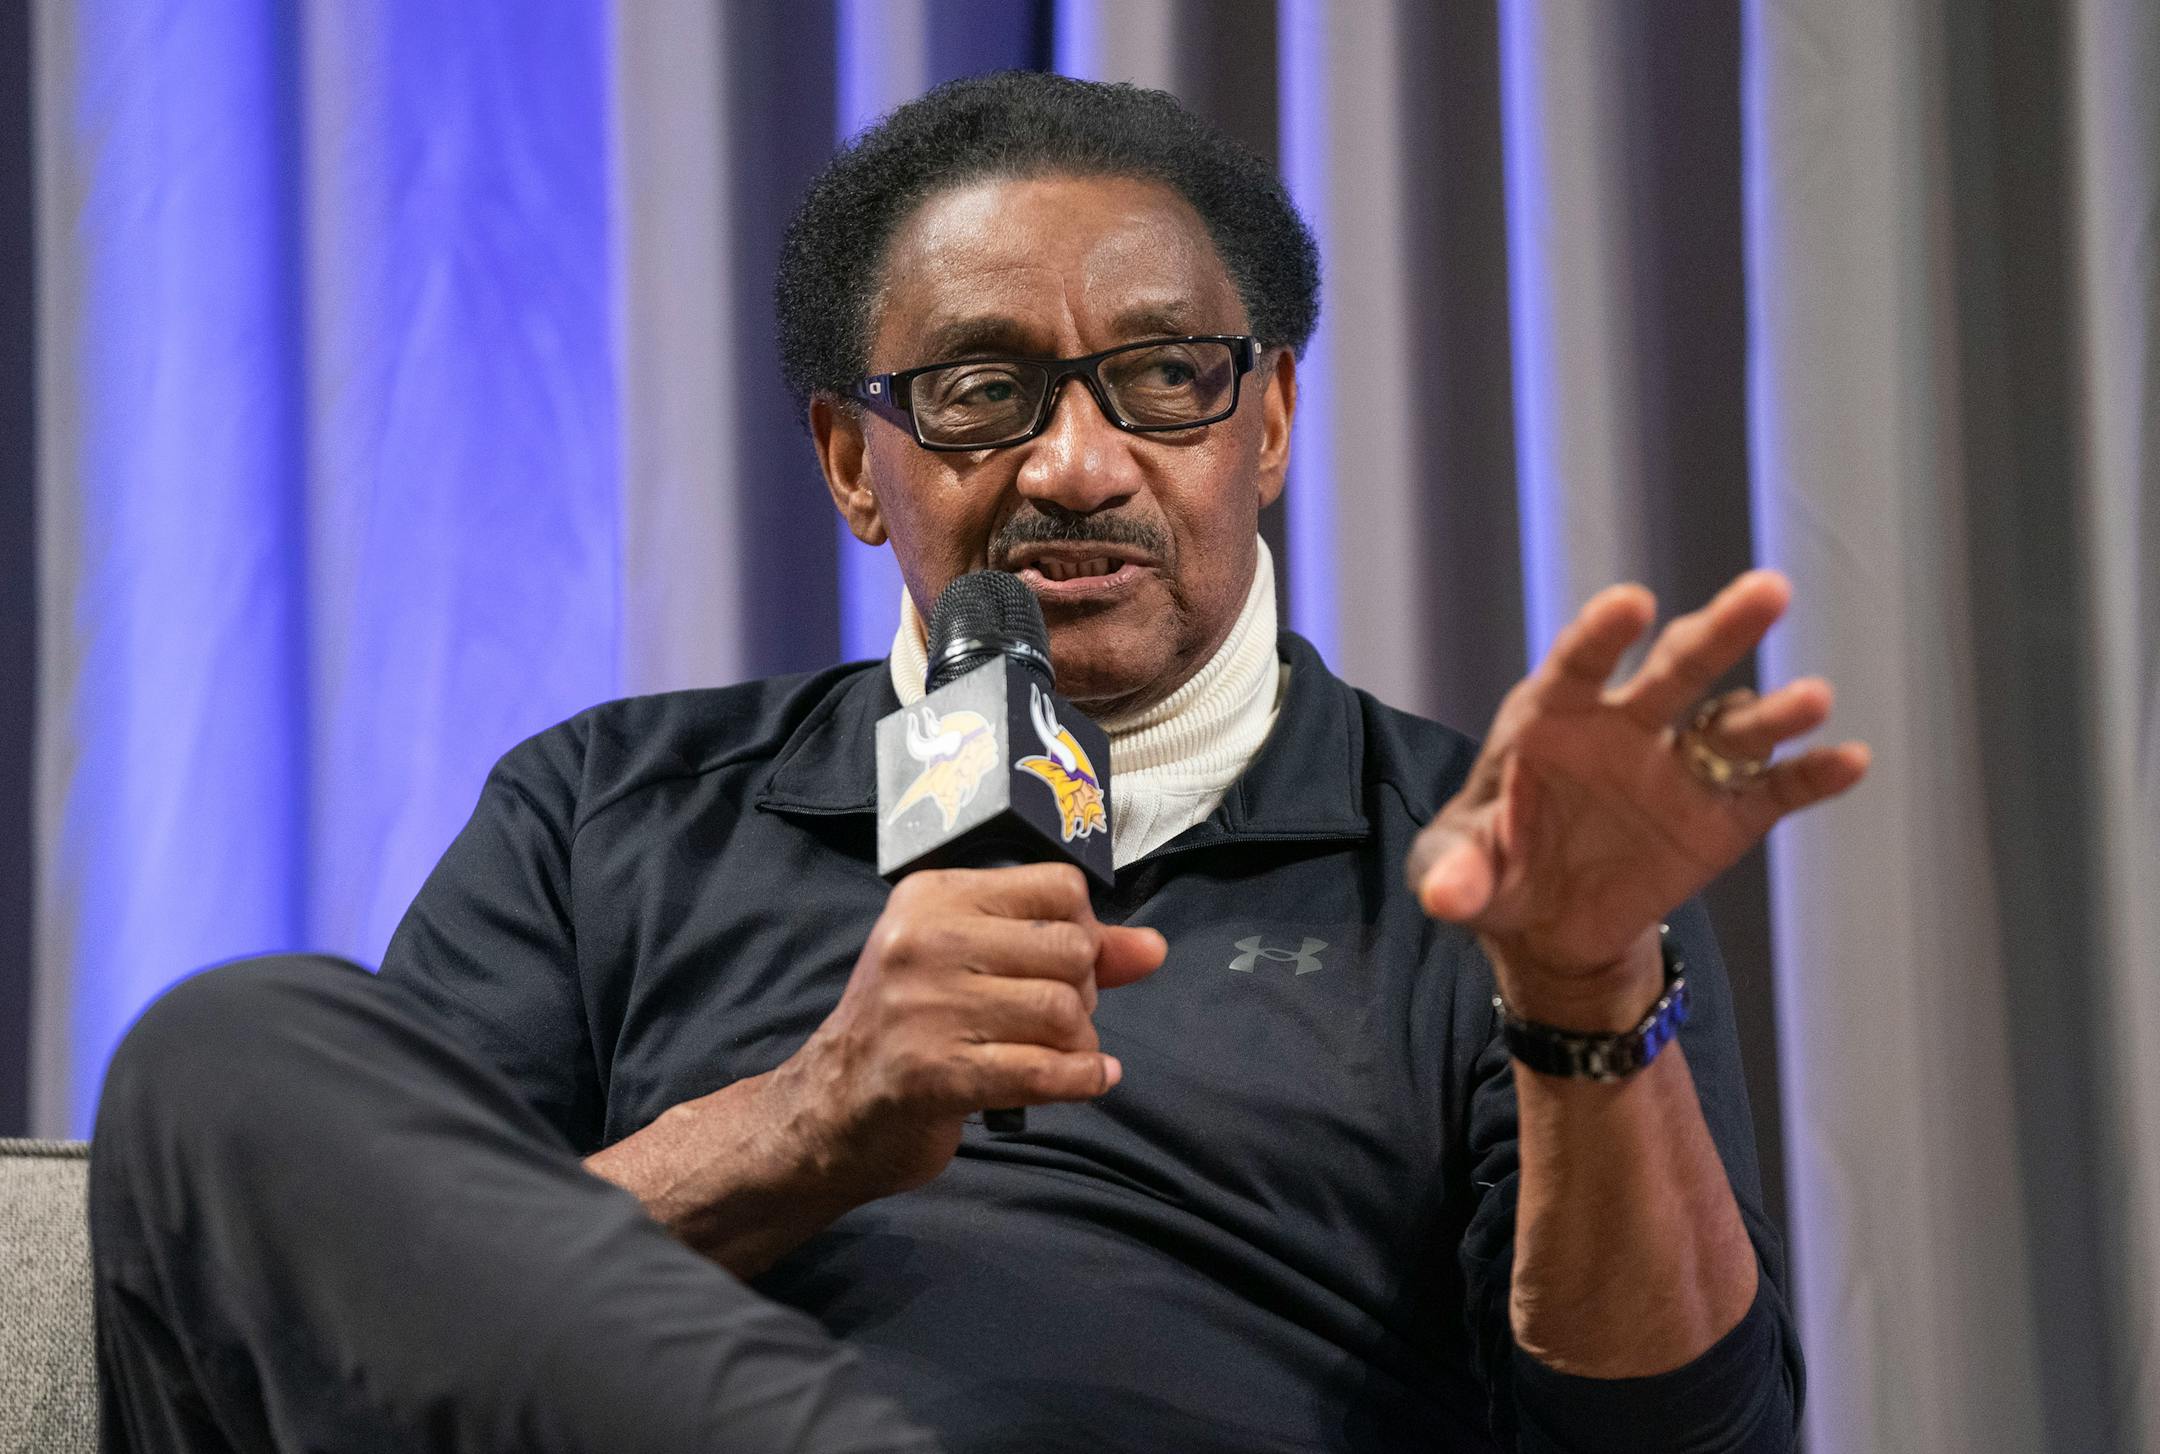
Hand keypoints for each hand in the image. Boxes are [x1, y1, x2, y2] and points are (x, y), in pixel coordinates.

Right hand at [778, 863, 1165, 1201]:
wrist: (833, 1110)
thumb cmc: (914, 1026)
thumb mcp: (975, 964)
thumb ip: (1069, 947)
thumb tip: (1154, 948)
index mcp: (933, 896)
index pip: (1059, 885)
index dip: (1083, 929)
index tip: (1063, 965)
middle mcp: (925, 940)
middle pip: (1070, 949)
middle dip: (1084, 991)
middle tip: (1055, 1019)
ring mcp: (927, 1007)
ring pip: (1064, 1011)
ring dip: (1080, 1043)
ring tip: (1056, 1053)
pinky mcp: (936, 1074)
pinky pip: (1047, 1071)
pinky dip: (1084, 1079)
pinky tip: (1090, 1080)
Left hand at [1405, 570, 1868, 1027]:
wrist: (1550, 923)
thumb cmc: (1493, 870)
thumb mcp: (1459, 874)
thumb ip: (1455, 875)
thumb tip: (1443, 897)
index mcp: (1554, 717)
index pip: (1579, 663)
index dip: (1603, 633)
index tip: (1632, 603)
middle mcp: (1626, 727)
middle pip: (1676, 668)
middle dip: (1719, 630)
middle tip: (1768, 590)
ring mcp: (1679, 769)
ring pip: (1732, 725)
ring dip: (1773, 710)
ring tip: (1811, 698)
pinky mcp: (1720, 818)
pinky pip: (1771, 792)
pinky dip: (1810, 777)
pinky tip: (1849, 761)